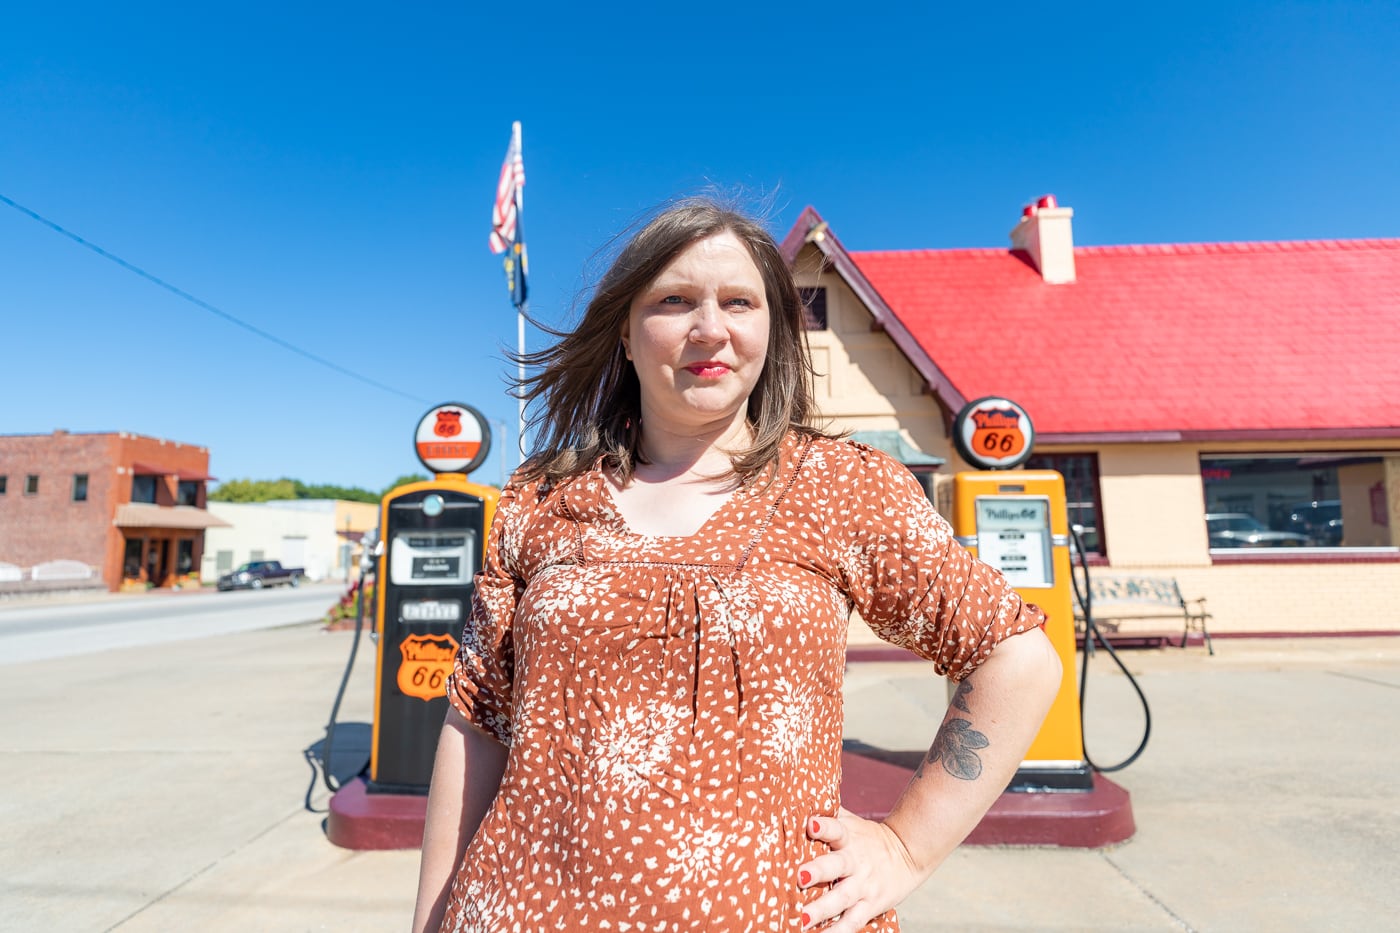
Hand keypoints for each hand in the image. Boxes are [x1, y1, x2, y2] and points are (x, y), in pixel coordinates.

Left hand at [796, 808, 925, 930]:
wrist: (907, 854)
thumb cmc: (866, 836)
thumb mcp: (850, 821)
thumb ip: (828, 812)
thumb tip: (798, 793)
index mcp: (848, 837)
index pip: (835, 829)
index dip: (823, 827)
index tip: (810, 825)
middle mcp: (855, 861)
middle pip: (836, 865)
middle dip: (818, 871)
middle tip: (799, 876)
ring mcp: (863, 885)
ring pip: (841, 898)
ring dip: (822, 909)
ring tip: (802, 919)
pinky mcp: (870, 905)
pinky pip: (853, 921)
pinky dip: (838, 931)